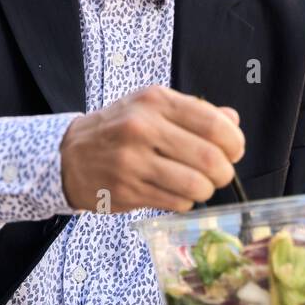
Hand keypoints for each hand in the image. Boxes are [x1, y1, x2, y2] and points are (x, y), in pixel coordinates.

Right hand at [59, 85, 243, 212]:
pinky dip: (185, 201)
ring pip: (196, 186)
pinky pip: (177, 203)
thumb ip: (195, 112)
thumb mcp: (152, 107)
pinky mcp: (127, 190)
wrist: (69, 155)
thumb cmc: (119, 128)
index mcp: (154, 101)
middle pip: (210, 159)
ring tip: (198, 185)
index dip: (234, 142)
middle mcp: (142, 128)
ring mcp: (132, 161)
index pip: (213, 124)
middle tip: (220, 175)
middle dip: (224, 172)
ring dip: (206, 190)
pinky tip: (174, 192)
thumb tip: (233, 122)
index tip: (234, 151)